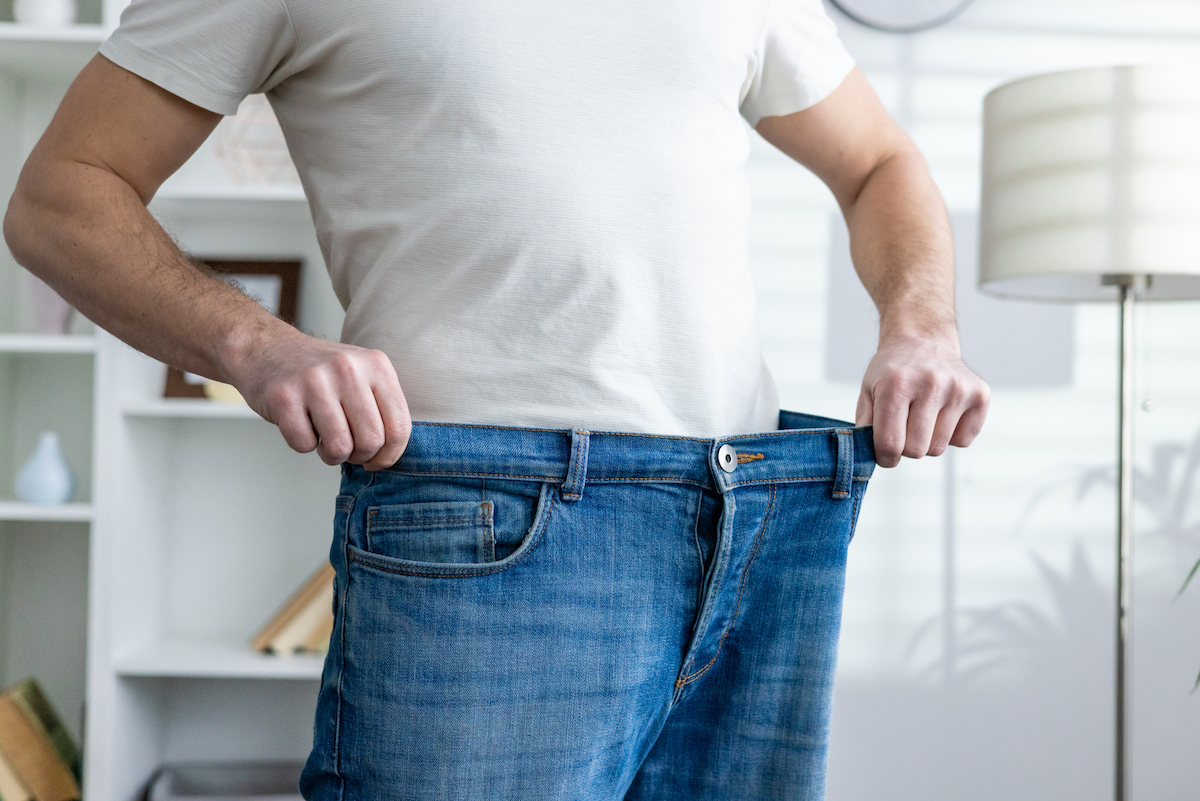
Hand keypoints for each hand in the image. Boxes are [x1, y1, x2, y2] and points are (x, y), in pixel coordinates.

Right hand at [226, 326, 410, 468]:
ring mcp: (315, 381)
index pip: (399, 427)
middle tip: (347, 448)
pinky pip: (304, 445)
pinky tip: (301, 423)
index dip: (389, 454)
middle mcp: (348, 369)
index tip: (377, 460)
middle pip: (371, 441)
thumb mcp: (362, 375)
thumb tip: (389, 454)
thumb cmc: (320, 372)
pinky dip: (303, 444)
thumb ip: (382, 408)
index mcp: (376, 365)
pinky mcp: (284, 397)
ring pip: (339, 448)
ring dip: (331, 455)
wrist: (266, 348)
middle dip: (359, 456)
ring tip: (323, 438)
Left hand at [855, 332, 989, 467]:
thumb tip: (869, 457)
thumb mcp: (867, 391)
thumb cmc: (894, 370)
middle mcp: (930, 383)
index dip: (885, 457)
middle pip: (915, 450)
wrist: (923, 340)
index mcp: (896, 383)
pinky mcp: (980, 395)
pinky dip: (950, 436)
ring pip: (938, 448)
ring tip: (922, 416)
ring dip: (927, 441)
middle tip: (903, 427)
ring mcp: (958, 388)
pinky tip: (943, 414)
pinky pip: (963, 441)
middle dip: (905, 447)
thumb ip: (864, 426)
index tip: (885, 454)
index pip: (890, 443)